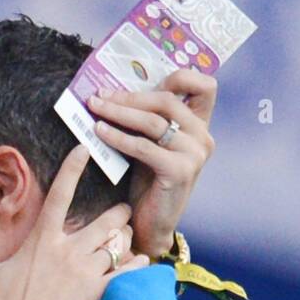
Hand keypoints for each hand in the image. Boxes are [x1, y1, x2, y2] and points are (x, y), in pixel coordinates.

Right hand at [0, 145, 147, 299]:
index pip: (60, 194)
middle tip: (123, 210)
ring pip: (117, 244)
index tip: (84, 150)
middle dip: (117, 214)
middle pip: (104, 221)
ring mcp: (85, 272)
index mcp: (41, 240)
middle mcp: (68, 251)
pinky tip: (142, 262)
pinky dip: (136, 265)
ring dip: (125, 239)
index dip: (73, 168)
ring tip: (129, 236)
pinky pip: (126, 272)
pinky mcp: (97, 294)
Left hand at [88, 69, 216, 257]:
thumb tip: (113, 88)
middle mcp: (203, 136)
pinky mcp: (181, 171)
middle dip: (129, 95)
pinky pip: (144, 146)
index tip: (144, 77)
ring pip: (153, 121)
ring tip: (94, 108)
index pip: (205, 86)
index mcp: (199, 125)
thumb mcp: (150, 141)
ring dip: (119, 112)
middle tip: (100, 95)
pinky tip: (100, 132)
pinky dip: (118, 137)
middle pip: (167, 100)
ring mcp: (195, 154)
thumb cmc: (147, 180)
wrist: (151, 223)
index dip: (179, 76)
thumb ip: (146, 117)